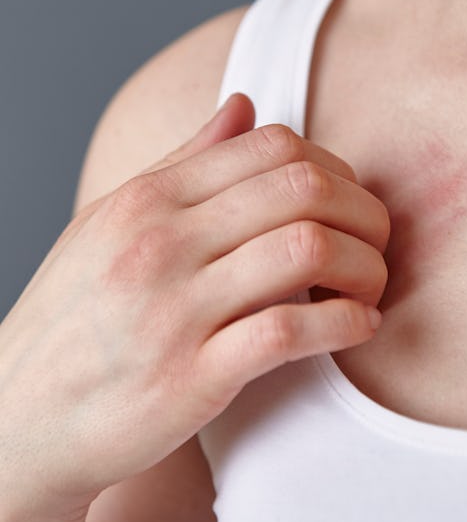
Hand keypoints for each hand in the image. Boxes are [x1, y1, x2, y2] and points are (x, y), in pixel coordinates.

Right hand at [0, 92, 388, 521]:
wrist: (24, 418)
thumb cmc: (73, 324)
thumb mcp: (110, 227)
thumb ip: (182, 164)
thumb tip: (243, 104)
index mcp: (144, 201)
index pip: (269, 147)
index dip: (333, 169)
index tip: (348, 205)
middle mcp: (159, 244)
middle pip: (301, 188)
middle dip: (364, 213)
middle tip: (376, 243)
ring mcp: (174, 311)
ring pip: (308, 249)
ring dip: (365, 267)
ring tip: (370, 287)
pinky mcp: (193, 377)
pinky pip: (291, 332)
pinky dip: (345, 324)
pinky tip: (359, 328)